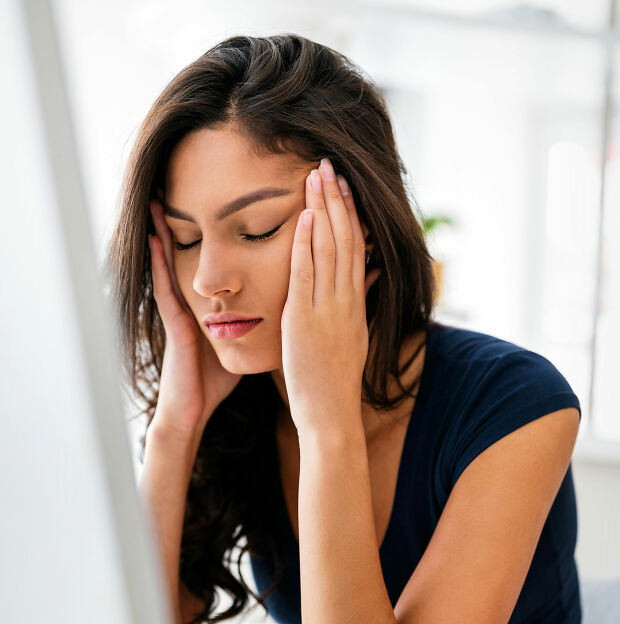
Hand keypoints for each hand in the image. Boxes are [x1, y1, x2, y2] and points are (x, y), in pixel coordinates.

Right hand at [147, 198, 242, 441]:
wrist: (196, 408)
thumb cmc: (217, 379)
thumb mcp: (241, 343)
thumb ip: (258, 324)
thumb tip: (288, 310)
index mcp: (215, 301)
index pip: (221, 258)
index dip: (225, 232)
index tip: (233, 200)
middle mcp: (195, 298)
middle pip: (196, 252)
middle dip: (195, 221)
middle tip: (191, 185)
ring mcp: (181, 307)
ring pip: (174, 260)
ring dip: (167, 230)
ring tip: (161, 197)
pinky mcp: (174, 321)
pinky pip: (164, 284)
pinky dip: (157, 260)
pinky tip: (153, 237)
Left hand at [281, 159, 379, 435]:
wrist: (331, 414)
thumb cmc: (334, 382)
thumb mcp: (352, 337)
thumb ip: (357, 303)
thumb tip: (367, 275)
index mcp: (355, 304)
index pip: (355, 249)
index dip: (349, 214)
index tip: (343, 186)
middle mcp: (345, 301)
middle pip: (345, 240)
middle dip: (337, 200)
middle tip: (329, 165)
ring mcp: (327, 309)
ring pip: (328, 249)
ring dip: (322, 210)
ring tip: (316, 176)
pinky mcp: (305, 319)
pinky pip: (306, 275)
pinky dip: (304, 244)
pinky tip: (301, 217)